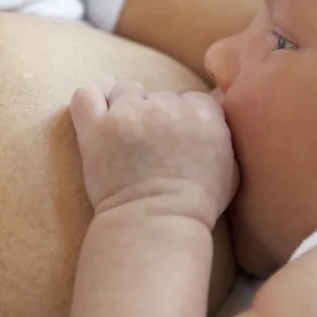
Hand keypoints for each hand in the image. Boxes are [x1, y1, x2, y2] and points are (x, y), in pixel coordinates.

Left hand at [70, 81, 236, 223]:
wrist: (156, 226)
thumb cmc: (196, 206)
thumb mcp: (230, 169)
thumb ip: (224, 136)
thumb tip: (217, 116)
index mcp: (203, 113)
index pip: (192, 99)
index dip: (185, 120)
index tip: (178, 141)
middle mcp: (168, 107)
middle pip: (160, 96)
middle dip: (156, 117)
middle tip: (151, 148)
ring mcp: (130, 114)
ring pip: (125, 90)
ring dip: (126, 107)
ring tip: (124, 134)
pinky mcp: (98, 128)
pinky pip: (86, 95)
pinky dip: (91, 101)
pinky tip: (97, 117)